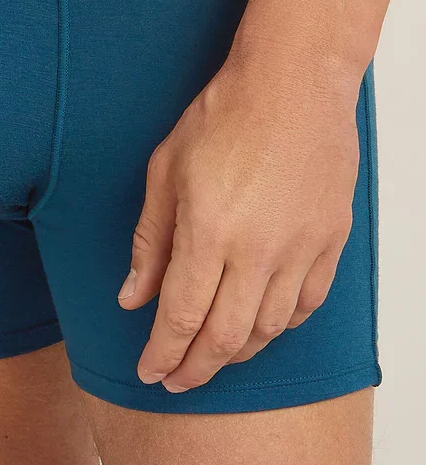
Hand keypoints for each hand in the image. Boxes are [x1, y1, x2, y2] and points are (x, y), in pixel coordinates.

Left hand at [118, 56, 360, 392]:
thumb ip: (149, 242)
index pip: (181, 318)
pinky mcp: (331, 239)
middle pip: (225, 338)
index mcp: (208, 232)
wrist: (294, 82)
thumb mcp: (165, 172)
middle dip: (195, 370)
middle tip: (177, 382)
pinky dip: (282, 326)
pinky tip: (262, 327)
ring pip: (270, 329)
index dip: (162, 355)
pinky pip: (309, 304)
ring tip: (213, 358)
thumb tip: (133, 298)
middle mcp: (258, 250)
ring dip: (236, 353)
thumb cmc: (222, 117)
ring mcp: (301, 247)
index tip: (149, 373)